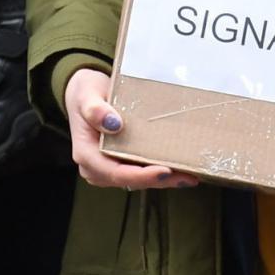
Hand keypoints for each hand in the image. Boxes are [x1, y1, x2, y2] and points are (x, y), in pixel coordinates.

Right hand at [63, 67, 195, 191]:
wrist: (84, 94)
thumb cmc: (85, 93)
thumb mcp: (86, 94)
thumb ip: (95, 109)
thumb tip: (114, 124)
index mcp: (86, 154)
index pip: (115, 173)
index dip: (141, 175)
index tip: (165, 171)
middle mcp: (96, 168)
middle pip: (130, 180)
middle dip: (159, 181)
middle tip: (187, 177)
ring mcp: (108, 168)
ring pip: (137, 180)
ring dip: (163, 180)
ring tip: (190, 175)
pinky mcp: (119, 164)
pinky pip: (139, 172)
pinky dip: (159, 172)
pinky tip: (180, 169)